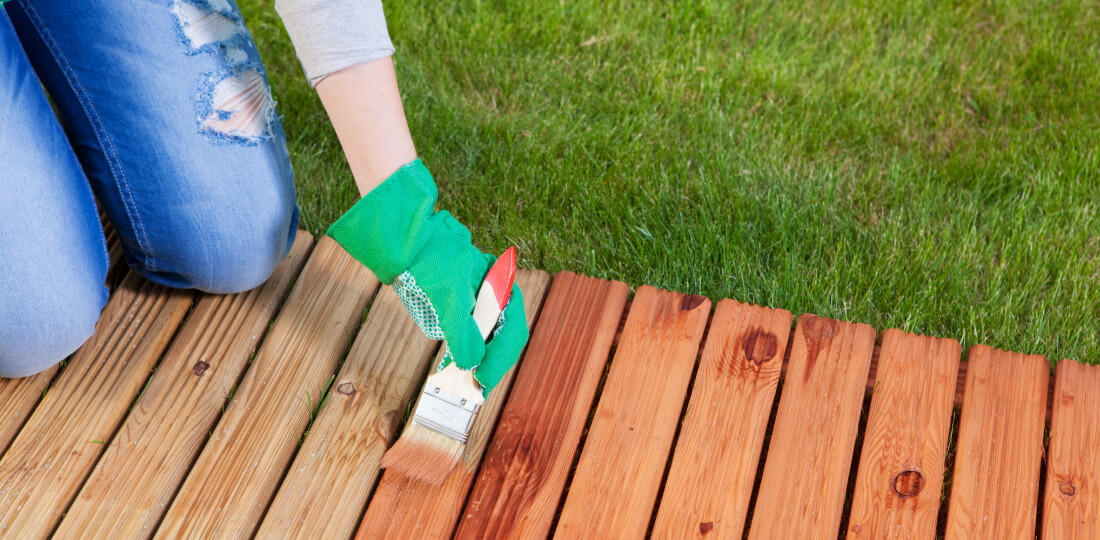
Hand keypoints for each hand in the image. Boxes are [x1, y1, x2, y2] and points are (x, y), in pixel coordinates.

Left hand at [327, 159, 527, 395]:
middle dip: (493, 362)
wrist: (403, 243)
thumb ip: (464, 333)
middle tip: (477, 388)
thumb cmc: (430, 263)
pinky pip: (472, 334)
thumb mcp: (450, 299)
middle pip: (505, 337)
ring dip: (481, 360)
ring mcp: (479, 301)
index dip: (501, 359)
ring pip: (490, 338)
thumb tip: (473, 364)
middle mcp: (495, 295)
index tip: (484, 381)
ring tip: (468, 381)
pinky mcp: (462, 306)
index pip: (513, 330)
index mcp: (502, 288)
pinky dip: (468, 352)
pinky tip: (457, 365)